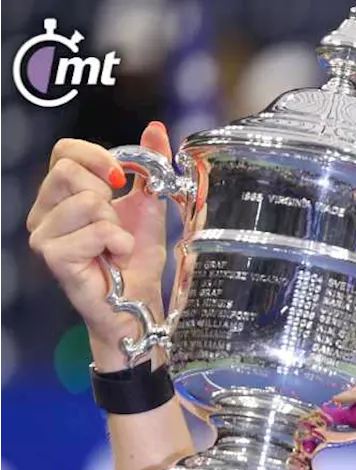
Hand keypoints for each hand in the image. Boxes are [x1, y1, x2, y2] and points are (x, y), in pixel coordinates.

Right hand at [27, 122, 173, 370]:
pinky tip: (114, 258)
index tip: (121, 178)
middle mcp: (44, 212)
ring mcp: (44, 235)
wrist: (139, 299)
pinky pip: (94, 231)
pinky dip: (116, 242)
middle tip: (116, 224)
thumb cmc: (137, 256)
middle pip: (69, 172)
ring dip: (116, 225)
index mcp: (60, 194)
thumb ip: (149, 165)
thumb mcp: (149, 203)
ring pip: (87, 202)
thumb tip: (155, 128)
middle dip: (108, 197)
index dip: (97, 156)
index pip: (63, 151)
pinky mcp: (54, 257)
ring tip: (116, 245)